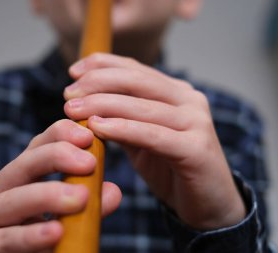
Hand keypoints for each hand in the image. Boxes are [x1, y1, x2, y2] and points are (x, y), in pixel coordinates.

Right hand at [0, 119, 121, 252]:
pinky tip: (54, 232)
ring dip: (48, 195)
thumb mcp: (67, 216)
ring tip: (81, 197)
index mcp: (15, 177)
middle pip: (24, 164)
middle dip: (57, 158)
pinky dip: (31, 235)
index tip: (89, 136)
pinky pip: (6, 239)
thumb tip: (113, 191)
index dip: (61, 135)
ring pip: (14, 200)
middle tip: (90, 163)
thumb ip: (88, 203)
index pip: (37, 146)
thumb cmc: (42, 241)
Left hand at [64, 53, 245, 229]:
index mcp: (176, 92)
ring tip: (72, 110)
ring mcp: (196, 122)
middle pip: (137, 81)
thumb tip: (85, 106)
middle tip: (67, 94)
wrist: (209, 204)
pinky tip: (98, 128)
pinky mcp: (197, 148)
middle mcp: (189, 99)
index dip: (102, 65)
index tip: (73, 72)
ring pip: (142, 106)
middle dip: (97, 83)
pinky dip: (123, 129)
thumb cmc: (171, 169)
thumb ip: (122, 120)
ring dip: (103, 105)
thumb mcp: (142, 140)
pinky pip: (153, 135)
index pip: (135, 69)